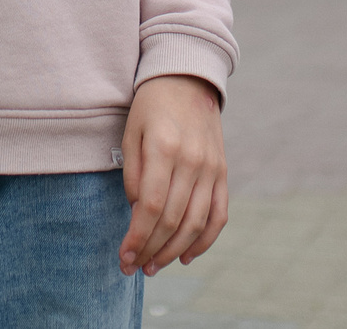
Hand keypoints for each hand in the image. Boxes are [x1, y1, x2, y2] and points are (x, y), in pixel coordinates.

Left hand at [120, 74, 226, 276]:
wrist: (187, 80)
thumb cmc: (150, 107)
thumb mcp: (131, 132)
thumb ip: (133, 174)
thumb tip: (136, 213)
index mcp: (164, 148)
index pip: (150, 206)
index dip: (137, 237)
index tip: (123, 256)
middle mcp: (192, 160)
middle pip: (172, 220)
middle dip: (151, 250)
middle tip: (133, 267)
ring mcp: (212, 168)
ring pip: (196, 223)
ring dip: (174, 251)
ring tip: (154, 266)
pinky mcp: (223, 173)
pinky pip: (219, 215)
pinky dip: (205, 241)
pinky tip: (186, 256)